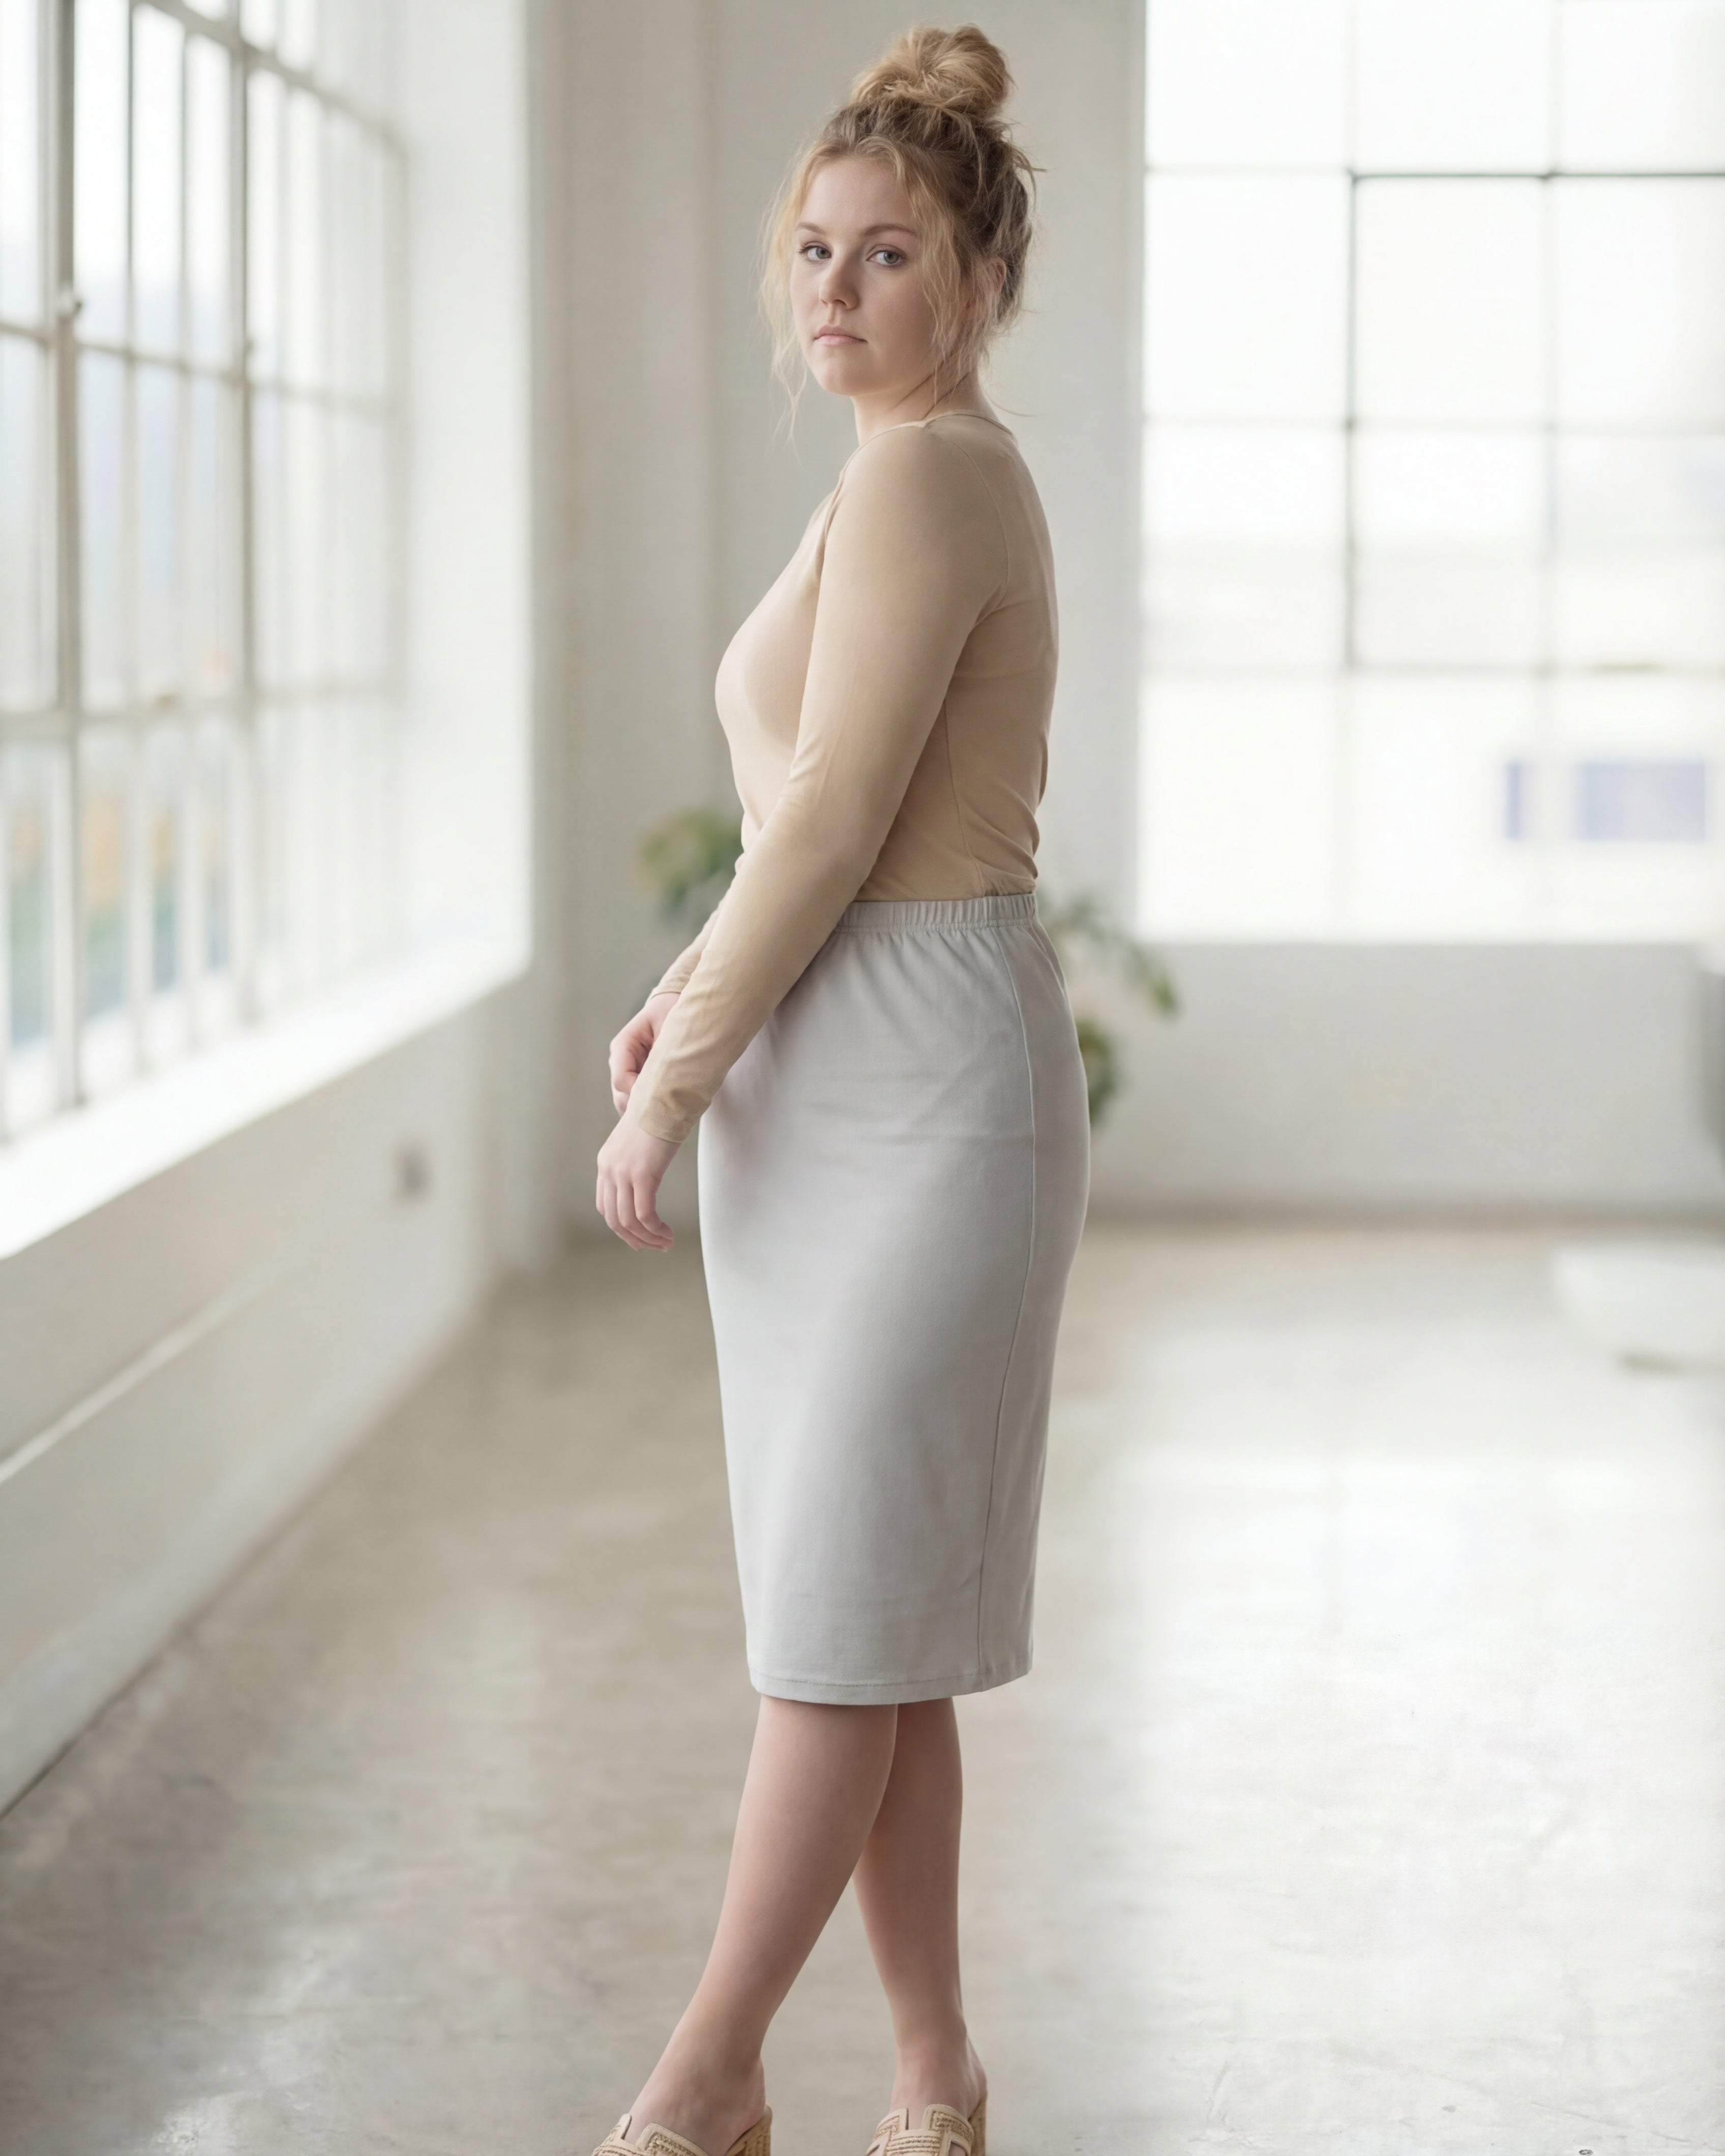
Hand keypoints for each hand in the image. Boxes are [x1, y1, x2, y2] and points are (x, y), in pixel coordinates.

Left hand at [596, 1113, 679, 1250]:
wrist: (665, 1098)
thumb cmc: (659, 1115)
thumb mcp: (638, 1141)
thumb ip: (636, 1160)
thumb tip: (648, 1174)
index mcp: (606, 1162)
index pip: (605, 1206)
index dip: (620, 1227)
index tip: (639, 1236)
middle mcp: (609, 1170)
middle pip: (614, 1219)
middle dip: (634, 1238)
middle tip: (654, 1246)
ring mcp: (623, 1173)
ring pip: (628, 1221)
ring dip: (648, 1238)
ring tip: (665, 1242)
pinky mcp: (642, 1175)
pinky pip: (645, 1214)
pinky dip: (655, 1229)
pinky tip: (667, 1232)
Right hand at [609, 991, 680, 1114]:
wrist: (673, 1007)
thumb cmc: (671, 1011)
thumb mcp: (670, 1025)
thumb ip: (664, 1047)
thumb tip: (667, 1076)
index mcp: (623, 1045)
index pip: (621, 1079)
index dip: (638, 1093)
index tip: (663, 1097)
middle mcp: (620, 1060)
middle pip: (621, 1096)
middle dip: (642, 1107)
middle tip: (669, 1111)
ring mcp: (626, 1072)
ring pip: (626, 1103)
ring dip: (646, 1110)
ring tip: (669, 1112)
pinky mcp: (635, 1080)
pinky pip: (635, 1102)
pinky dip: (649, 1108)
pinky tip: (667, 1109)